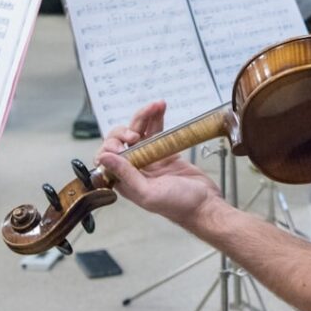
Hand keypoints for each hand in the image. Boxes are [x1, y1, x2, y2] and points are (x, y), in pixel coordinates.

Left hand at [96, 101, 218, 226]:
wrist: (205, 204)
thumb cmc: (179, 205)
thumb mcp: (149, 192)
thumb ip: (126, 175)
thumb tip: (104, 157)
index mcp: (125, 181)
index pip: (107, 156)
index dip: (113, 144)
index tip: (130, 141)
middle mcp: (135, 168)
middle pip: (123, 140)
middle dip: (129, 128)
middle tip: (139, 132)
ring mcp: (150, 159)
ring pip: (141, 131)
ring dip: (145, 116)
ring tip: (156, 105)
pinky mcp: (165, 152)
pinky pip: (157, 132)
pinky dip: (158, 119)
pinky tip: (161, 108)